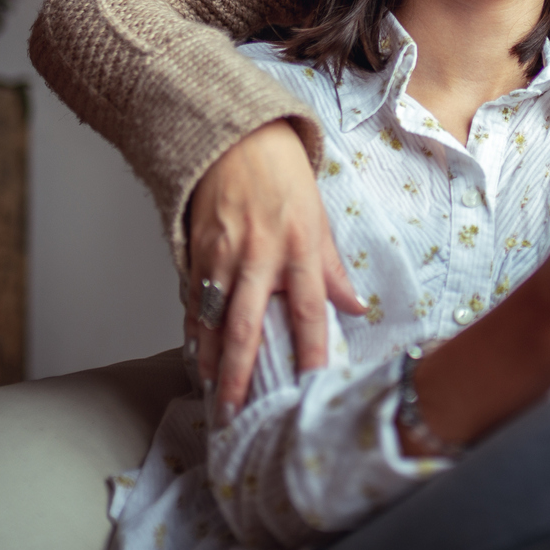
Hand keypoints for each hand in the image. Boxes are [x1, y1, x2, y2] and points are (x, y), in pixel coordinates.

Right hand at [183, 119, 364, 413]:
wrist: (236, 137)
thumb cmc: (283, 175)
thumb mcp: (318, 218)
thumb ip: (333, 268)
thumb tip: (356, 308)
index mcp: (298, 248)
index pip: (309, 311)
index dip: (311, 352)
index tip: (309, 387)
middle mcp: (259, 256)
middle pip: (247, 328)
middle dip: (238, 375)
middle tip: (234, 412)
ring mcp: (222, 255)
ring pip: (211, 320)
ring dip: (209, 361)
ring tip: (211, 394)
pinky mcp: (196, 249)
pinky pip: (193, 299)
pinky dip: (193, 329)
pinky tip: (195, 353)